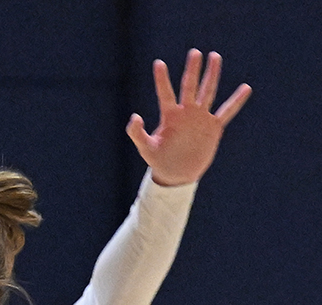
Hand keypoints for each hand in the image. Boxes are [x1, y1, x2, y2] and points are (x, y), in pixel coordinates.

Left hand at [127, 49, 249, 185]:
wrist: (177, 175)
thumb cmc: (159, 161)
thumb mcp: (146, 149)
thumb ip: (137, 134)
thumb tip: (135, 117)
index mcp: (170, 116)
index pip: (165, 94)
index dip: (162, 80)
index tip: (158, 63)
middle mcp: (186, 112)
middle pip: (190, 86)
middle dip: (192, 70)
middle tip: (194, 52)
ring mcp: (200, 118)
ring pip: (208, 91)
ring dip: (212, 75)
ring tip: (214, 56)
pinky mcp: (213, 127)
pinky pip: (227, 111)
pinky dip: (236, 101)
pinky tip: (246, 88)